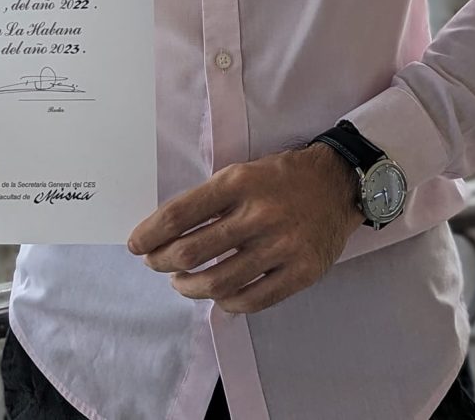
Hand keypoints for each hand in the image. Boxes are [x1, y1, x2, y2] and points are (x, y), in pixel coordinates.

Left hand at [127, 144, 363, 314]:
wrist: (338, 184)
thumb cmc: (282, 177)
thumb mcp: (243, 172)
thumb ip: (211, 199)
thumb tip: (169, 231)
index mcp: (238, 182)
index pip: (180, 213)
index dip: (150, 233)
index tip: (136, 245)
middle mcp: (258, 214)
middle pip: (193, 251)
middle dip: (163, 261)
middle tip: (155, 263)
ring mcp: (281, 246)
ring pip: (219, 281)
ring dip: (189, 286)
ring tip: (180, 283)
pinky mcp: (301, 273)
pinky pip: (253, 300)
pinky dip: (227, 302)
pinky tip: (218, 296)